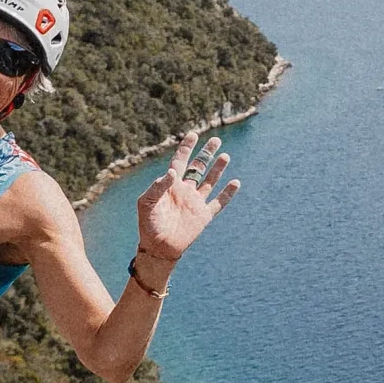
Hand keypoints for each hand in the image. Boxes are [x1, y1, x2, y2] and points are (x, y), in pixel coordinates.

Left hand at [132, 130, 239, 276]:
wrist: (158, 247)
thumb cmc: (148, 224)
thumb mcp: (147, 202)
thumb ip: (158, 186)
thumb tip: (173, 172)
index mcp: (170, 185)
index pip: (180, 162)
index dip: (186, 148)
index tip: (193, 134)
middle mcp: (185, 190)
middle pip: (198, 167)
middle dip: (207, 153)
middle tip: (216, 140)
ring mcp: (195, 202)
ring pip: (210, 181)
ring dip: (218, 169)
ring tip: (226, 156)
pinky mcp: (204, 215)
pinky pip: (219, 202)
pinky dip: (227, 193)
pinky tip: (235, 182)